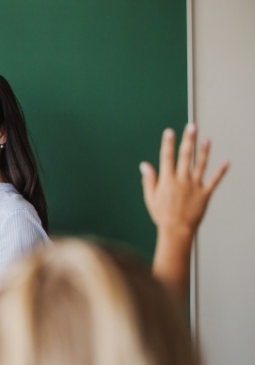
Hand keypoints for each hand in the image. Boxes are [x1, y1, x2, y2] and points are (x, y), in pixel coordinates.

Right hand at [140, 123, 228, 239]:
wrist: (176, 230)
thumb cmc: (162, 215)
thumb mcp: (150, 198)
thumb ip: (149, 180)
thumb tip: (144, 165)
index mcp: (167, 180)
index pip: (166, 157)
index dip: (167, 143)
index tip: (169, 131)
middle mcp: (182, 180)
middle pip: (185, 156)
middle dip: (188, 140)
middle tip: (192, 126)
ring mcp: (194, 186)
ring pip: (200, 165)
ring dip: (204, 151)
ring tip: (207, 140)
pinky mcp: (205, 194)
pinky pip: (214, 181)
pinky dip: (220, 171)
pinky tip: (226, 162)